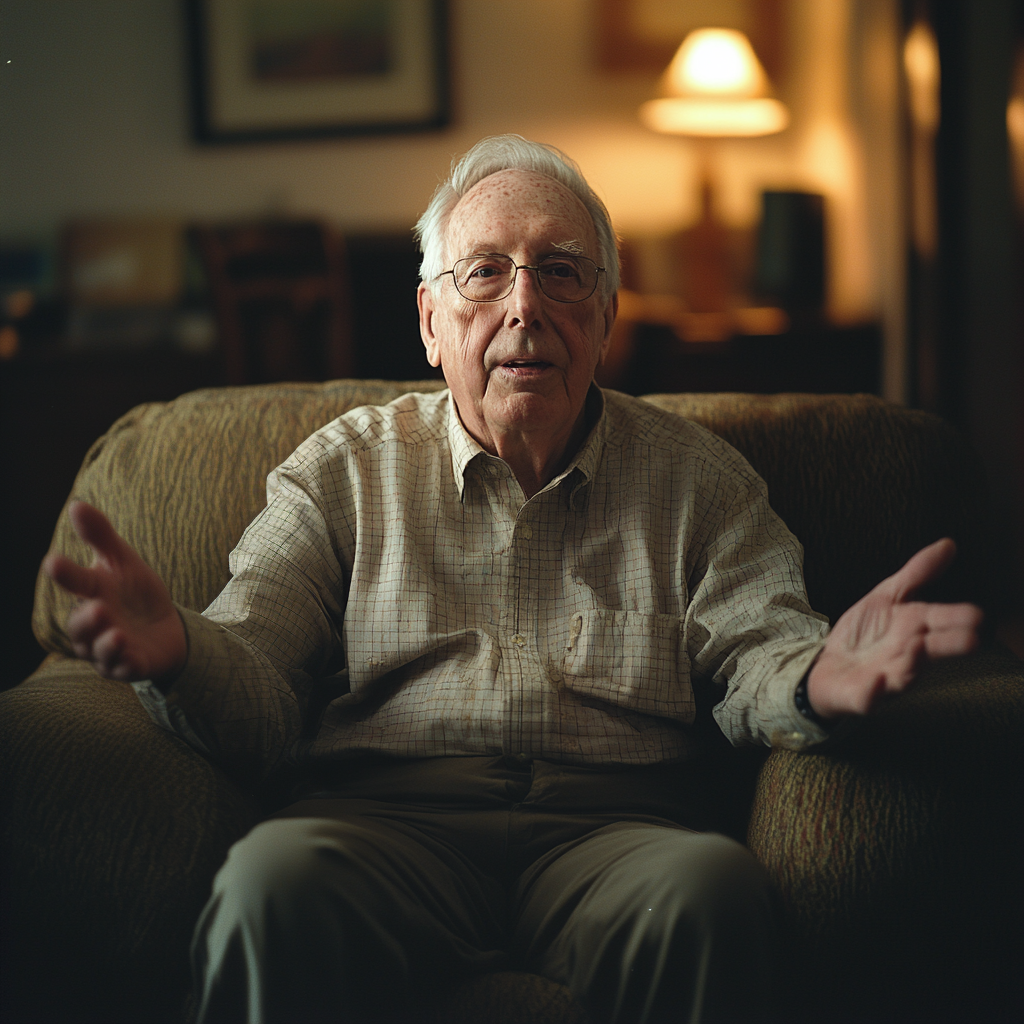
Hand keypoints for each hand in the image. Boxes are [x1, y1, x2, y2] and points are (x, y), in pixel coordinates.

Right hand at [43, 501, 186, 683]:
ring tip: (118, 633)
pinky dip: (127, 663)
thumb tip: (76, 504)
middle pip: (81, 627)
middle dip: (86, 620)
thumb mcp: (123, 561)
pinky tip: (133, 654)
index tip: (53, 561)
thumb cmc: (137, 593)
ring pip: (99, 652)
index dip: (65, 573)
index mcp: (91, 595)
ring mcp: (110, 649)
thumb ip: (100, 536)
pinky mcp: (131, 666)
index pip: (75, 583)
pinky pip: (126, 669)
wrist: (167, 628)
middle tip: (97, 607)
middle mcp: (94, 626)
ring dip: (106, 644)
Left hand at [807, 538, 981, 718]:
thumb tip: (949, 544)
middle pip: (933, 650)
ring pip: (906, 675)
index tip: (977, 616)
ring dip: (914, 664)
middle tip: (972, 640)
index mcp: (914, 629)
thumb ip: (917, 574)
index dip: (958, 619)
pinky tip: (876, 683)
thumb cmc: (866, 633)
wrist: (827, 666)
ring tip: (919, 647)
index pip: (940, 621)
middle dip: (951, 645)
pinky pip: (868, 699)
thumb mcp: (887, 596)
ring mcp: (886, 678)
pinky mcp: (861, 697)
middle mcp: (907, 656)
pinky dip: (873, 693)